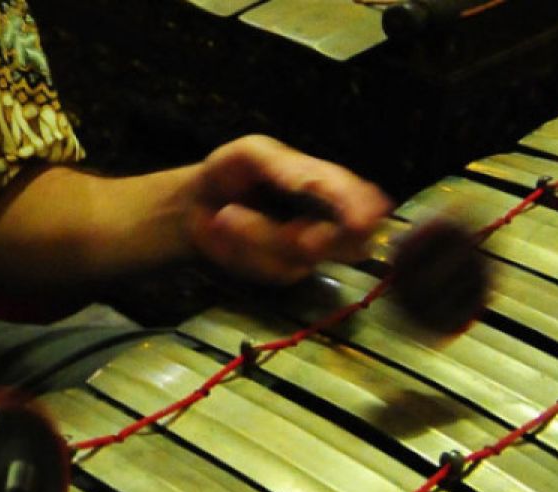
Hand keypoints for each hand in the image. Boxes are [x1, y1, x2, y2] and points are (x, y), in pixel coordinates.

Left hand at [187, 135, 390, 283]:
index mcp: (326, 182)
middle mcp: (326, 219)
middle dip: (315, 237)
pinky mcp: (283, 272)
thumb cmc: (230, 172)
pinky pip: (273, 269)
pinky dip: (244, 250)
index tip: (360, 222)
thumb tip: (311, 183)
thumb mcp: (252, 154)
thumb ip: (285, 166)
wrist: (195, 206)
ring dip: (256, 235)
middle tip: (282, 227)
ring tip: (226, 214)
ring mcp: (307, 250)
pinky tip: (227, 231)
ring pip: (301, 256)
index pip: (359, 198)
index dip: (362, 209)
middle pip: (348, 240)